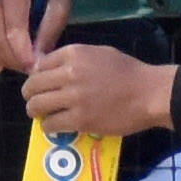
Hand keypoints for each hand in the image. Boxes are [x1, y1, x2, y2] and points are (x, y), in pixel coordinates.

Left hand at [22, 44, 176, 137]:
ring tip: (43, 114)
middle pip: (33, 85)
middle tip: (37, 101)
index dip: (37, 76)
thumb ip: (73, 59)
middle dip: (30, 94)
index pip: (40, 64)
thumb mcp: (99, 53)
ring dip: (36, 111)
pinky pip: (51, 124)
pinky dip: (49, 127)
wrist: (150, 93)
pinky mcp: (80, 120)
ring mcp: (73, 98)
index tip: (41, 84)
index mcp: (74, 54)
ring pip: (36, 106)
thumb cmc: (128, 72)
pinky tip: (55, 126)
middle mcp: (70, 73)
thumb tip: (47, 67)